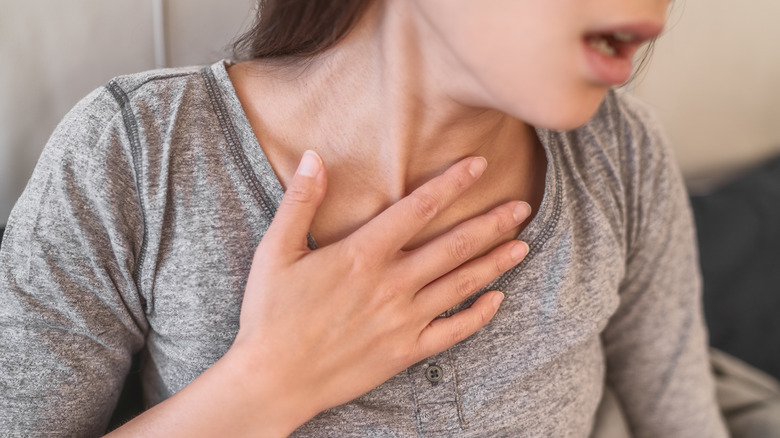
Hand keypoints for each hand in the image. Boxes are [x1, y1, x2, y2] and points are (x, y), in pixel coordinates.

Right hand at [230, 150, 530, 433]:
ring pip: (460, 284)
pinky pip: (452, 331)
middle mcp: (391, 284)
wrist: (273, 380)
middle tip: (522, 206)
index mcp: (362, 255)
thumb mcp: (276, 251)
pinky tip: (497, 300)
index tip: (479, 165)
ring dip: (494, 263)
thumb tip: (315, 156)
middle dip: (490, 223)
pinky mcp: (405, 351)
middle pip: (453, 246)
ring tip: (522, 245)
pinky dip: (478, 315)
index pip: (419, 208)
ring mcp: (403, 320)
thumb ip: (300, 202)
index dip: (452, 183)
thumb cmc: (271, 315)